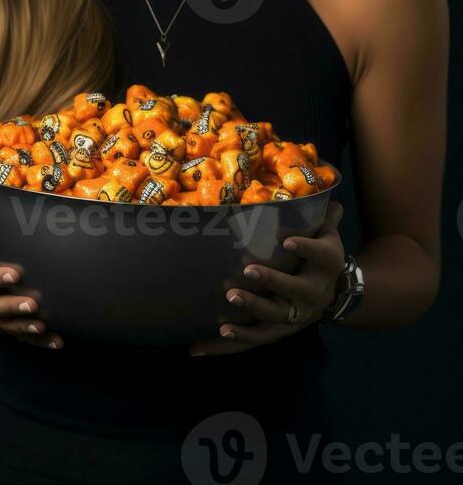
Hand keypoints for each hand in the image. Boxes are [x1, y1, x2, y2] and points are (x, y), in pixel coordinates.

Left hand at [189, 201, 344, 355]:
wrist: (337, 293)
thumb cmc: (322, 255)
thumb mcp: (328, 234)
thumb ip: (323, 214)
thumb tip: (325, 186)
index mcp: (326, 266)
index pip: (319, 255)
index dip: (305, 247)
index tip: (287, 239)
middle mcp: (313, 294)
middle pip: (293, 294)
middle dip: (271, 283)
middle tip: (248, 272)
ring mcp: (294, 317)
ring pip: (271, 323)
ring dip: (248, 320)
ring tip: (225, 315)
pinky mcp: (276, 331)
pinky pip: (250, 341)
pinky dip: (224, 345)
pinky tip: (197, 346)